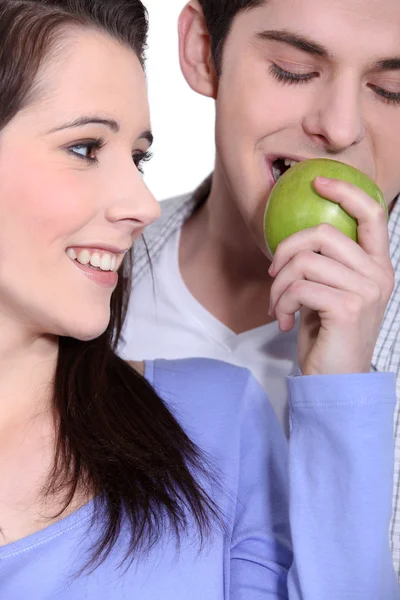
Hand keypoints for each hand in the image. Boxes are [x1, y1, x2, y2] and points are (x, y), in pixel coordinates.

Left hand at [268, 177, 393, 374]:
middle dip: (284, 252)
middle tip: (273, 276)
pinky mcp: (347, 308)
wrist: (336, 377)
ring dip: (278, 286)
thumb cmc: (328, 332)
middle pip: (322, 233)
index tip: (316, 182)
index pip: (372, 212)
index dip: (344, 191)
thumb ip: (327, 263)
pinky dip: (281, 303)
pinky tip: (283, 320)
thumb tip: (296, 238)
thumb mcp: (331, 291)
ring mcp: (366, 291)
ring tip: (277, 306)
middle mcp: (378, 274)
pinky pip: (299, 287)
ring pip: (304, 262)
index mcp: (377, 265)